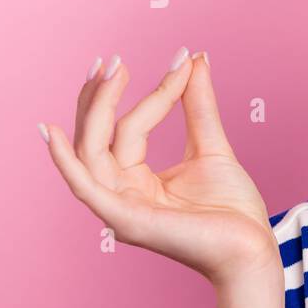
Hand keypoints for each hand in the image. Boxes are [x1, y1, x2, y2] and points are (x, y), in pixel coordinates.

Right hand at [38, 48, 279, 286]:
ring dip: (94, 111)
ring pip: (90, 153)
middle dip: (101, 96)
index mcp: (135, 179)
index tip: (182, 61)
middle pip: (97, 137)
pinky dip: (66, 162)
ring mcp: (120, 208)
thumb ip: (197, 105)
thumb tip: (193, 59)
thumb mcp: (211, 146)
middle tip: (113, 60)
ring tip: (109, 73)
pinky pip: (86, 189)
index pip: (129, 127)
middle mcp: (121, 193)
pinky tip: (53, 132)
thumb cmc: (233, 209)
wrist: (254, 248)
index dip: (152, 92)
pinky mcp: (127, 221)